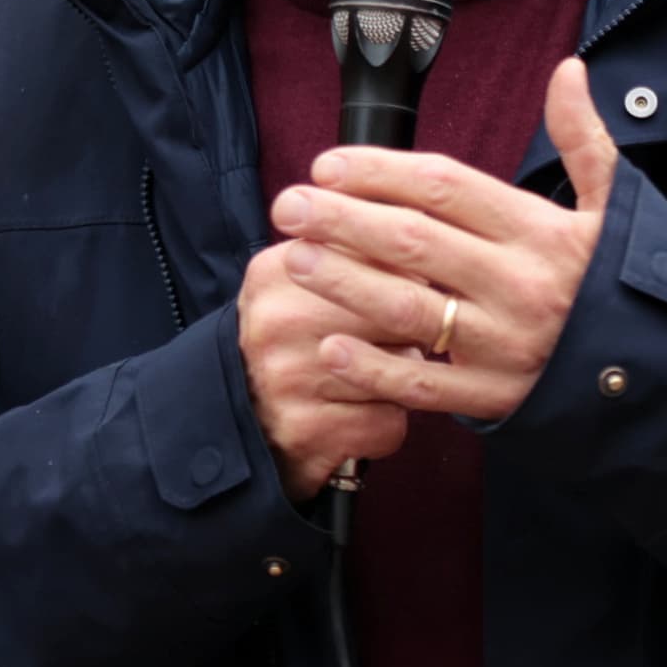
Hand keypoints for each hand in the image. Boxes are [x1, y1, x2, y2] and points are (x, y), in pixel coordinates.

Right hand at [237, 241, 413, 503]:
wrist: (236, 421)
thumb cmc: (292, 342)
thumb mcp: (302, 284)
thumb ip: (356, 252)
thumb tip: (431, 234)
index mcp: (277, 271)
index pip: (375, 254)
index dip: (409, 277)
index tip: (412, 290)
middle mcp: (276, 321)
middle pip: (394, 311)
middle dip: (415, 329)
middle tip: (405, 340)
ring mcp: (287, 379)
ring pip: (399, 370)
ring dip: (405, 378)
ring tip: (376, 378)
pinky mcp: (306, 432)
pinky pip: (389, 422)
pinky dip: (390, 424)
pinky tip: (363, 418)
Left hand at [261, 57, 624, 437]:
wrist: (665, 377)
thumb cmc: (625, 284)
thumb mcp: (616, 207)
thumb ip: (583, 138)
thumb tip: (567, 69)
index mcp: (542, 234)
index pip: (447, 188)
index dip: (382, 171)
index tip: (329, 164)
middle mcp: (520, 287)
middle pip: (415, 243)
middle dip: (344, 220)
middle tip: (290, 204)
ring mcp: (505, 347)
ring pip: (409, 309)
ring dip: (345, 283)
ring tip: (294, 258)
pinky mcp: (496, 398)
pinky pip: (424, 384)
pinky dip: (375, 368)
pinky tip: (330, 346)